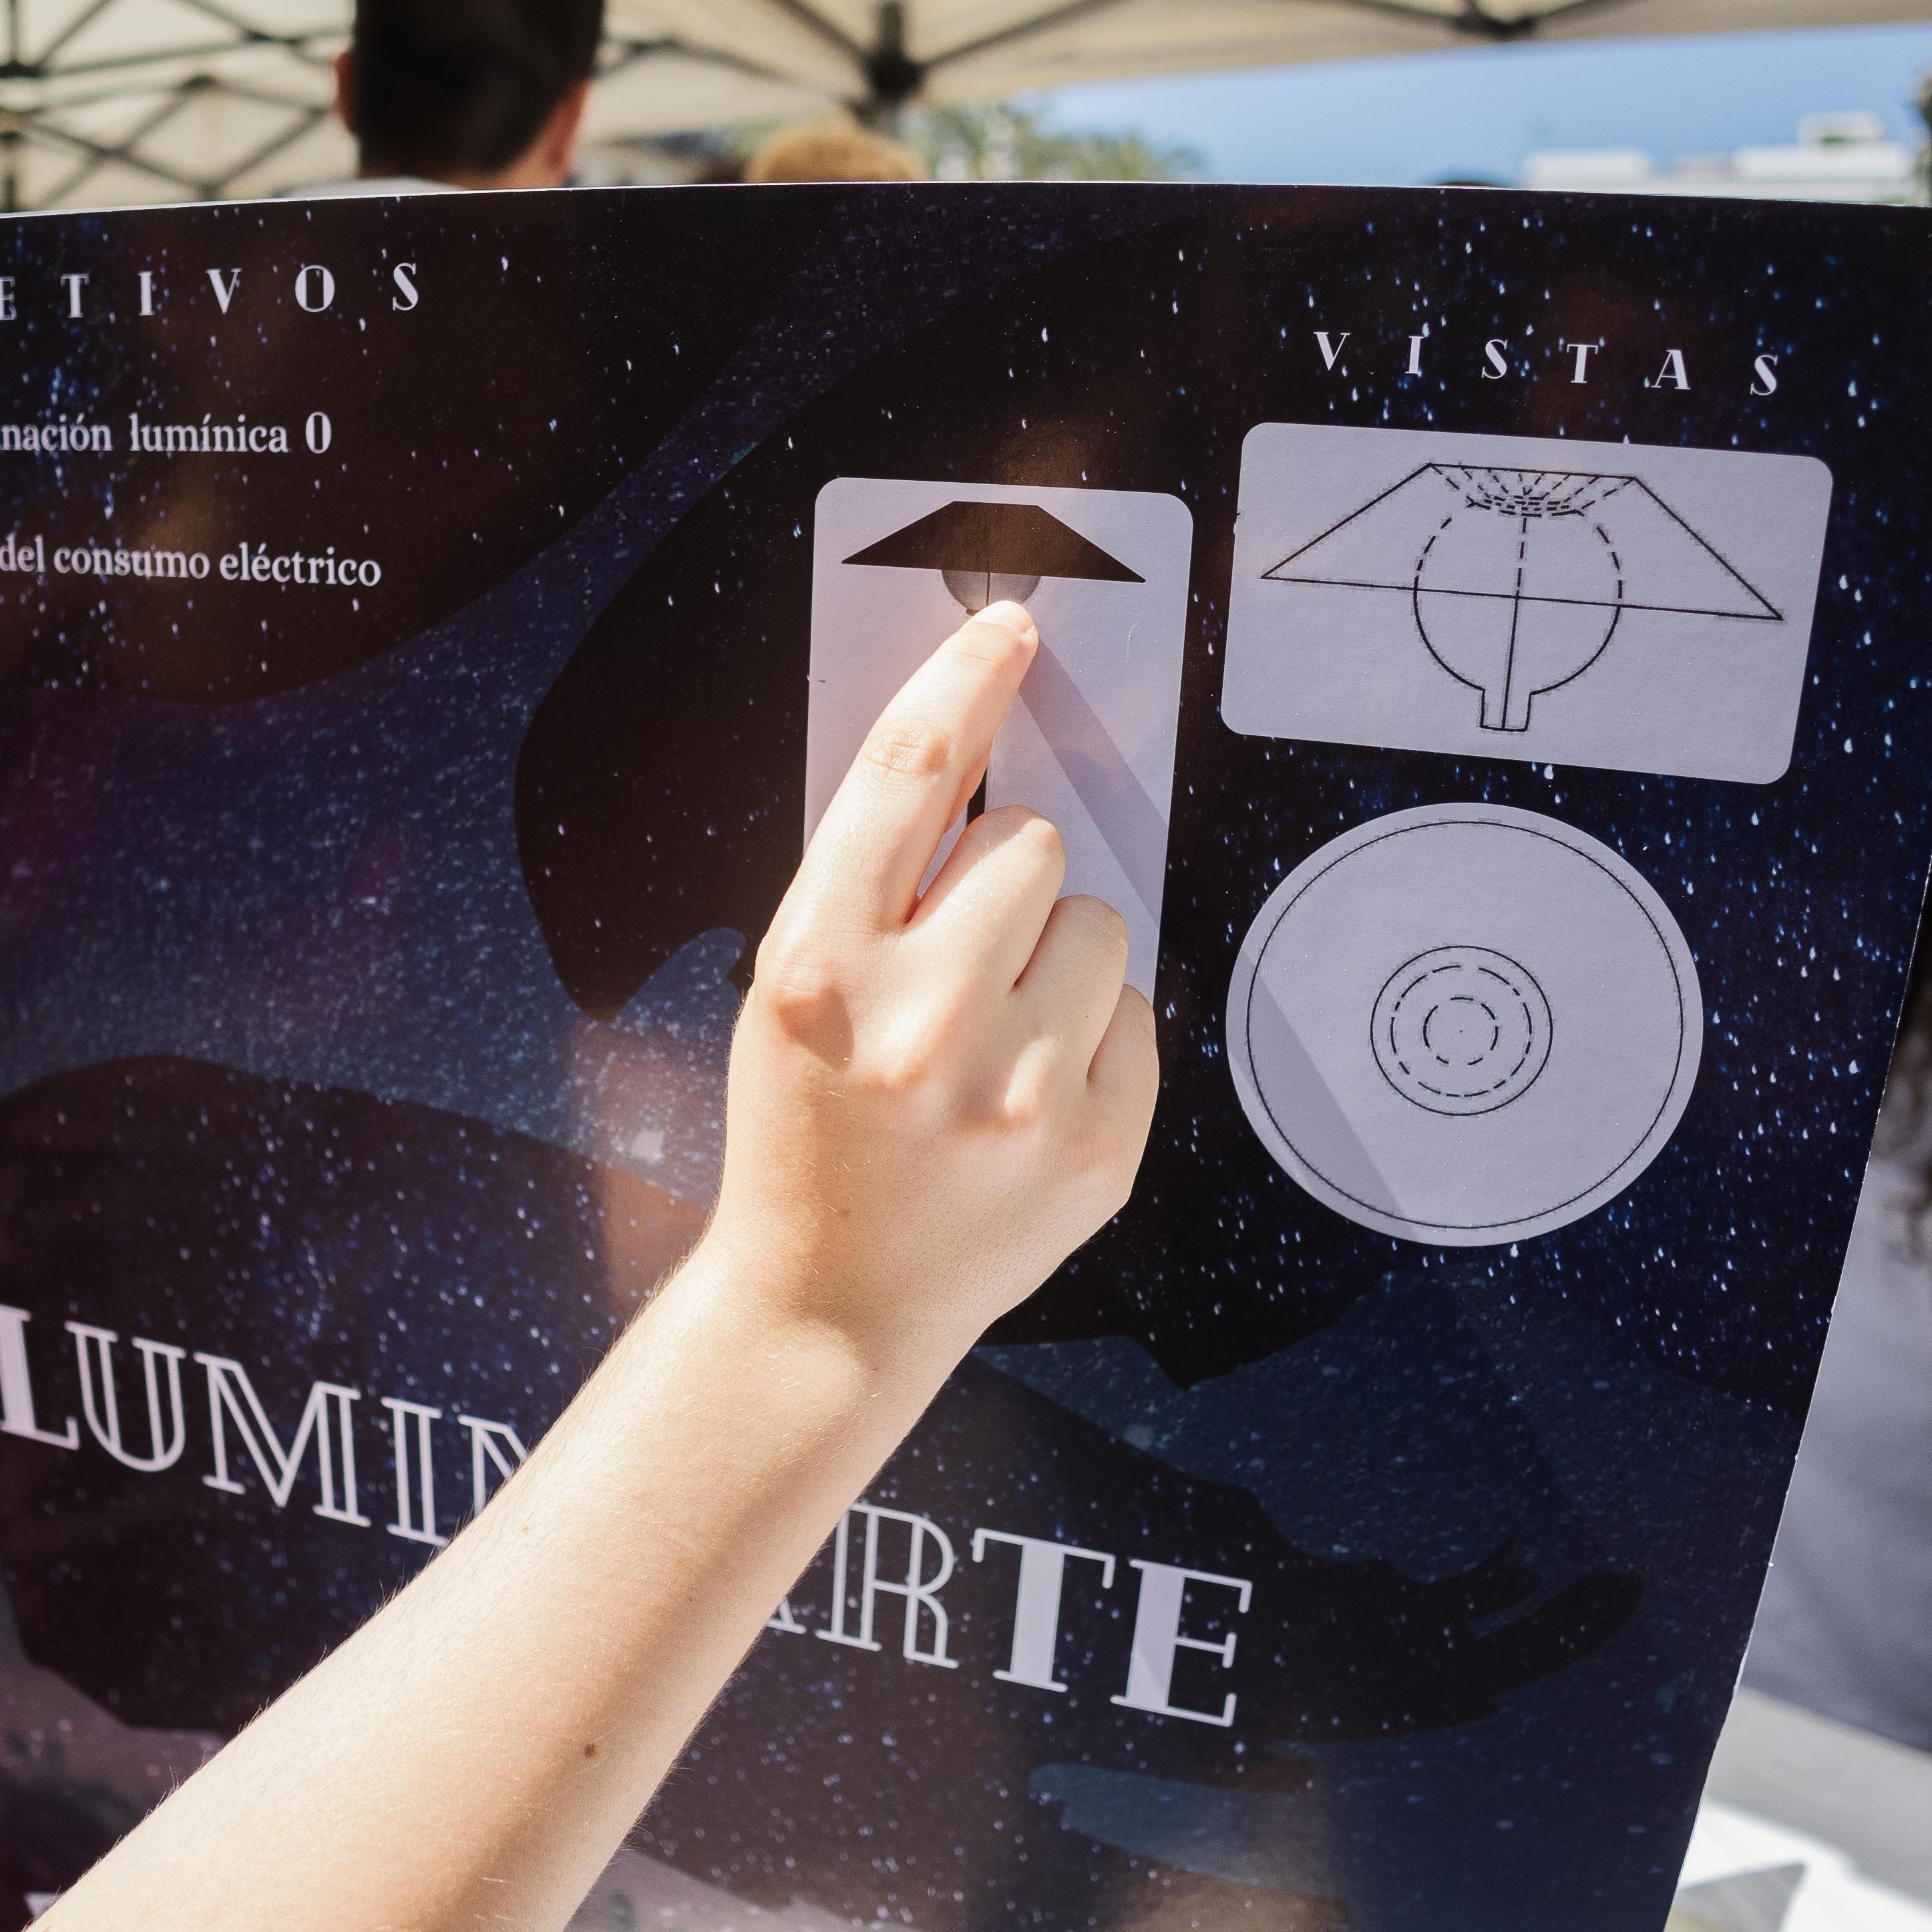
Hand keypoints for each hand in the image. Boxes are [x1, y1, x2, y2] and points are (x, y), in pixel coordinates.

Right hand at [702, 600, 1157, 1383]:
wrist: (827, 1303)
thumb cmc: (807, 1131)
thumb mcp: (794, 987)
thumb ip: (871, 880)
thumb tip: (979, 758)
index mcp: (821, 965)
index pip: (910, 773)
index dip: (965, 681)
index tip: (1011, 629)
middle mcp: (917, 1022)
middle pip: (1034, 843)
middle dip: (1007, 879)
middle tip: (961, 956)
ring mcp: (1014, 1092)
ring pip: (1099, 922)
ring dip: (1056, 957)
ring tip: (994, 1034)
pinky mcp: (1092, 1149)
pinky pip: (1137, 1014)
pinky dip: (1092, 1038)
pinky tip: (1028, 1093)